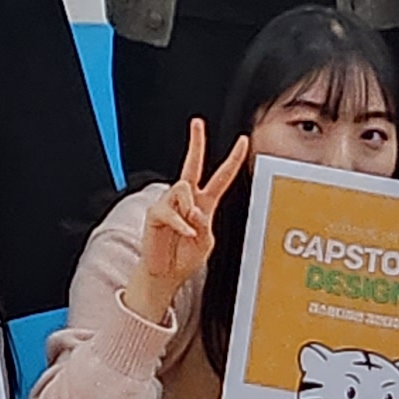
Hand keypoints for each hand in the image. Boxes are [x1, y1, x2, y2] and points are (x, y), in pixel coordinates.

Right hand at [122, 118, 248, 328]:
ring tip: (189, 228)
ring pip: (183, 189)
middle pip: (192, 164)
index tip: (242, 141)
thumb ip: (205, 224)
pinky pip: (170, 211)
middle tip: (197, 123)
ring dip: (189, 208)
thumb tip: (195, 210)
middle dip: (196, 142)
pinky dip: (180, 224)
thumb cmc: (185, 258)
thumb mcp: (206, 242)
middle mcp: (187, 199)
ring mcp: (170, 204)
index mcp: (204, 203)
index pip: (221, 176)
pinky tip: (184, 232)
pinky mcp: (156, 213)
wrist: (165, 275)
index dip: (233, 159)